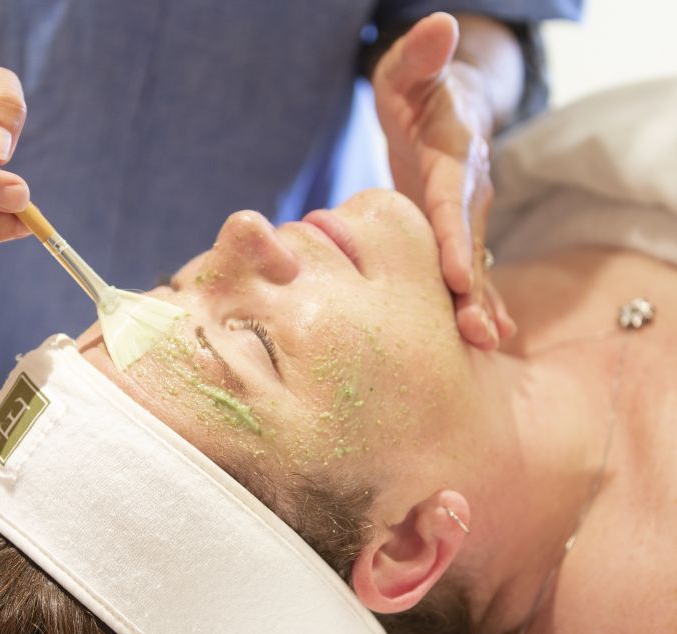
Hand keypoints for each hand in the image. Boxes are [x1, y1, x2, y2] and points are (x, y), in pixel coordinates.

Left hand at [373, 13, 515, 348]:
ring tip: (485, 343)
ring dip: (480, 306)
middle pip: (471, 247)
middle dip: (474, 290)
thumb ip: (416, 58)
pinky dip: (479, 303)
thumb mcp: (406, 72)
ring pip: (477, 267)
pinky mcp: (458, 236)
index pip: (452, 201)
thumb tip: (439, 28)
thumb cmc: (417, 93)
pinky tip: (487, 336)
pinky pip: (471, 273)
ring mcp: (467, 220)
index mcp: (451, 158)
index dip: (456, 238)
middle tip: (475, 332)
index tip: (458, 274)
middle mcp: (467, 194)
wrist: (448, 112)